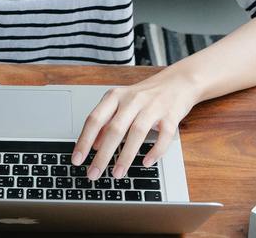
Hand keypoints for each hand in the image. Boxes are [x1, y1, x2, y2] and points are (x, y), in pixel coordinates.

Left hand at [71, 68, 198, 179]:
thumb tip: (92, 145)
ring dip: (125, 156)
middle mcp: (132, 100)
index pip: (95, 119)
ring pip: (136, 132)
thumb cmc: (146, 95)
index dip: (84, 140)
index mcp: (115, 96)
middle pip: (114, 129)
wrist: (178, 81)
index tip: (76, 159)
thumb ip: (107, 122)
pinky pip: (163, 136)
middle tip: (93, 174)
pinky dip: (155, 151)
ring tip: (117, 174)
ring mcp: (153, 107)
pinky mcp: (171, 115)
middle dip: (102, 155)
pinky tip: (146, 163)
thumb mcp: (121, 103)